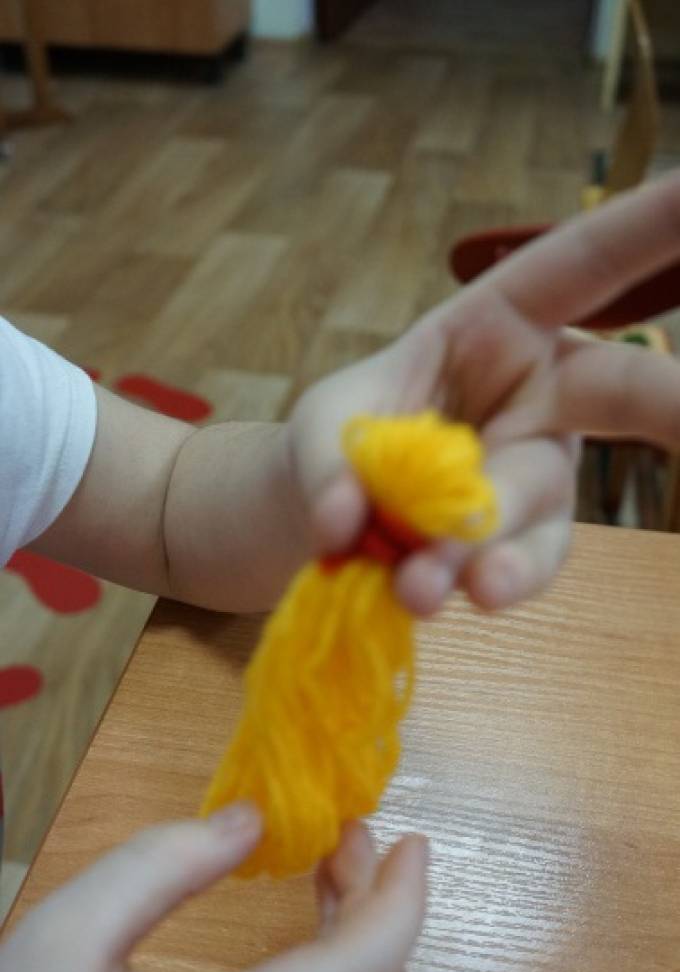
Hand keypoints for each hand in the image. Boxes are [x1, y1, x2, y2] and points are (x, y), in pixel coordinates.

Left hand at [289, 170, 679, 615]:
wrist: (329, 521)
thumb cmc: (343, 439)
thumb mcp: (325, 424)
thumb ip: (330, 462)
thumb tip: (344, 519)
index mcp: (501, 322)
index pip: (581, 265)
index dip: (646, 228)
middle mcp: (543, 395)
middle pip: (624, 392)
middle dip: (672, 404)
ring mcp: (537, 474)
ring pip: (543, 497)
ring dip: (498, 535)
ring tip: (426, 579)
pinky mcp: (520, 544)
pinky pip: (526, 562)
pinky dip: (494, 579)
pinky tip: (461, 594)